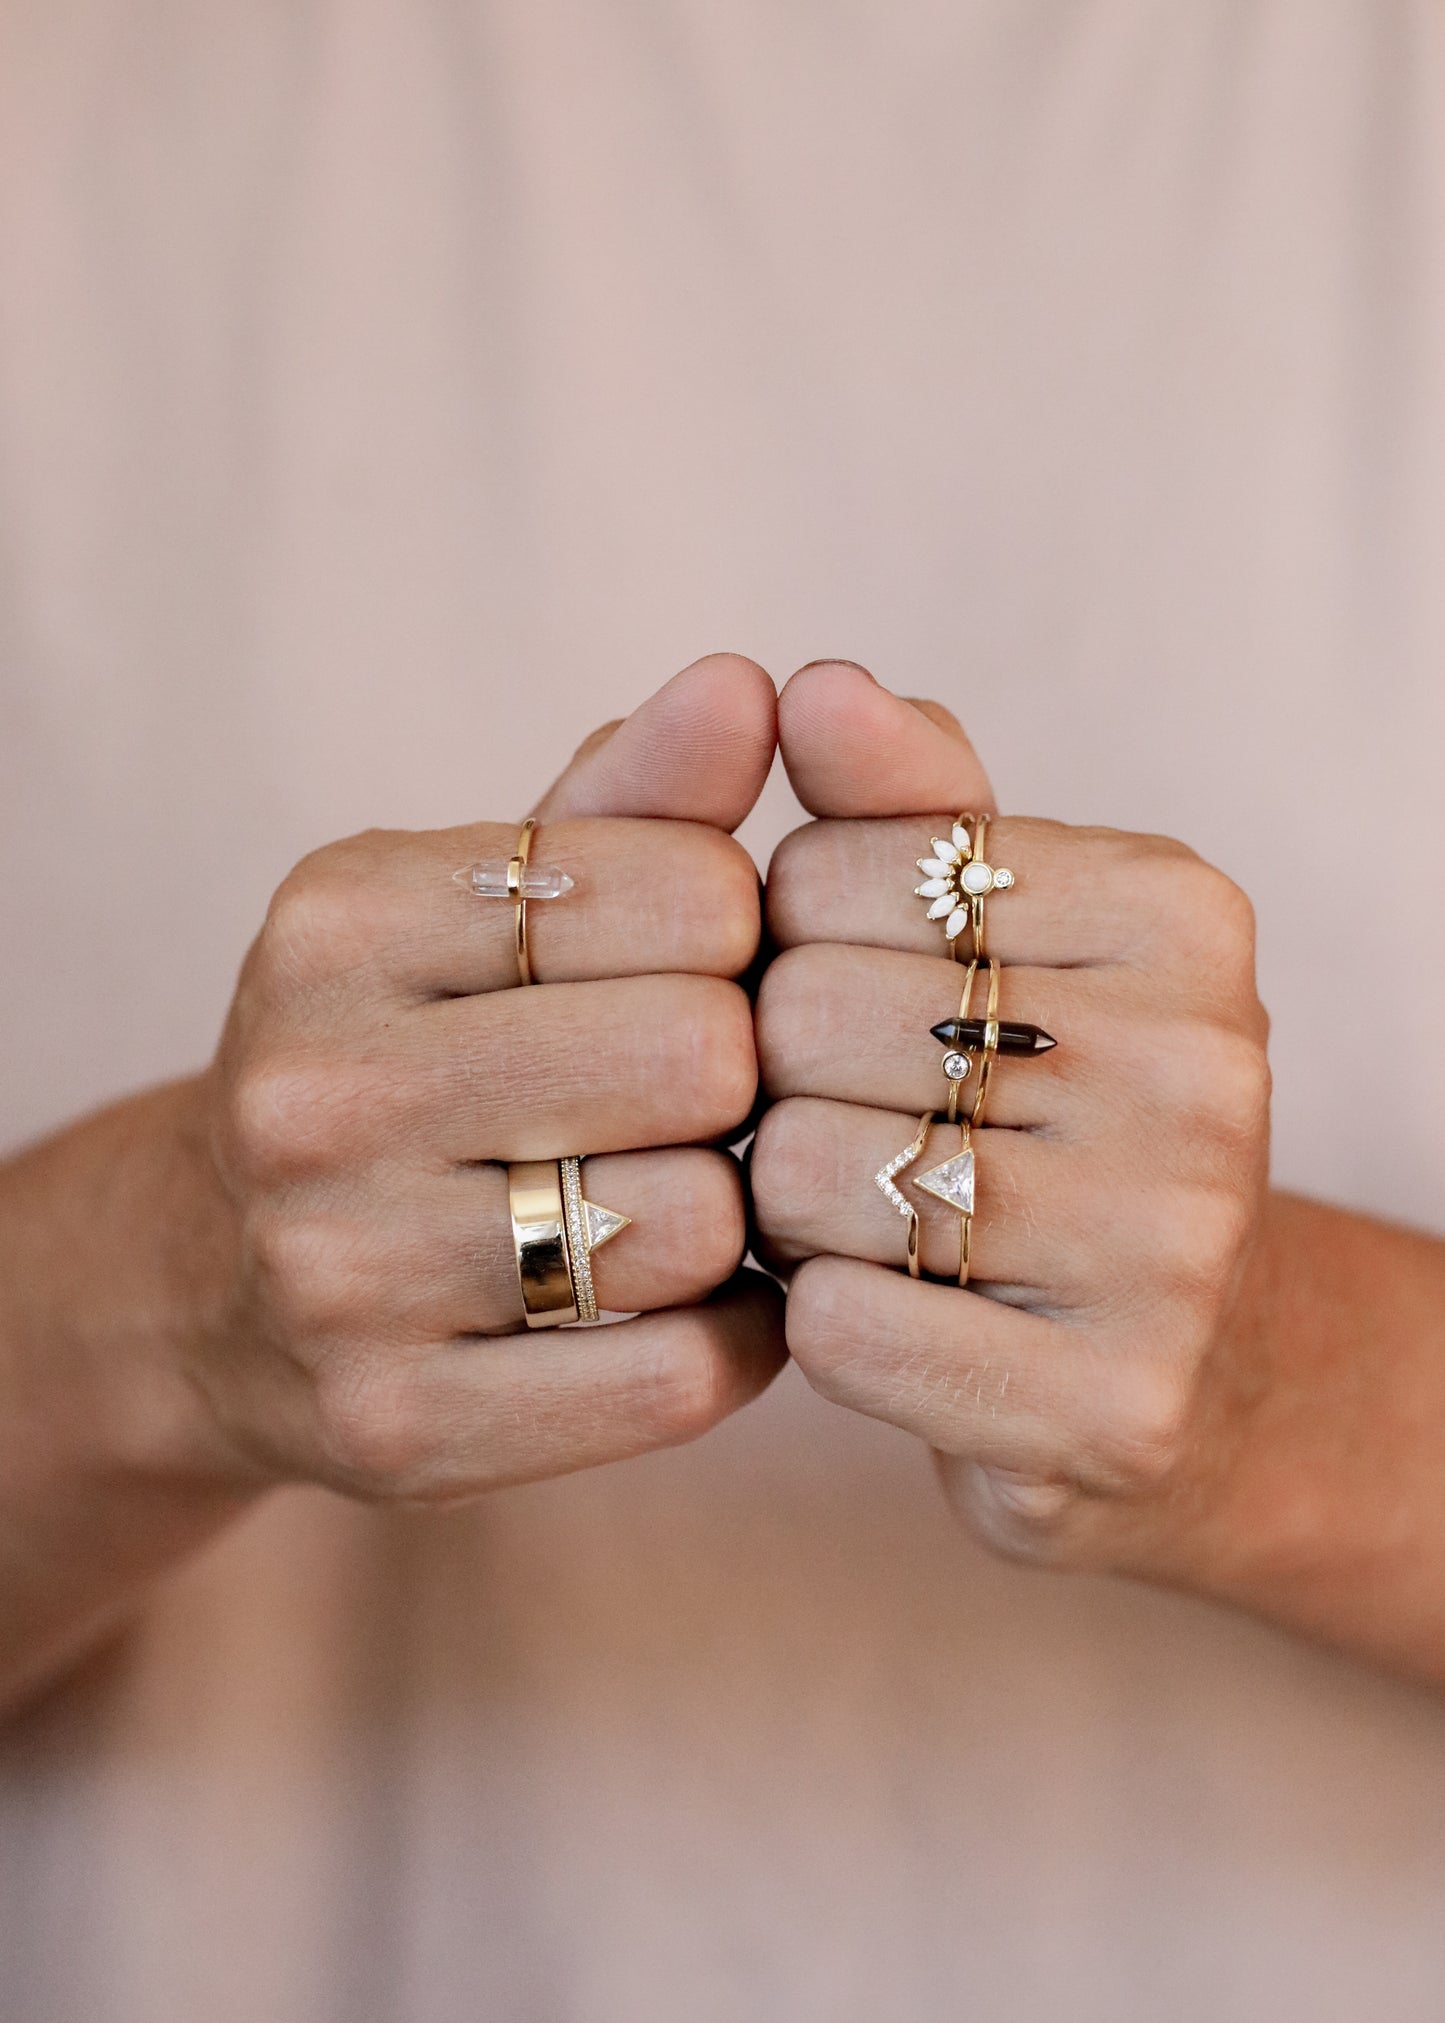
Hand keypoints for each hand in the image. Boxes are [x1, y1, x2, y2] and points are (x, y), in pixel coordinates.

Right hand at [185, 655, 785, 1499]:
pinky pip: (680, 1378)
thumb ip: (630, 799)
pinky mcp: (395, 1427)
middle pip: (700, 1057)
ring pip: (695, 1228)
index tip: (699, 956)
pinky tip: (696, 1298)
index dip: (736, 925)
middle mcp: (313, 1091)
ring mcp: (339, 1275)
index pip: (682, 888)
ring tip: (686, 1187)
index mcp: (340, 921)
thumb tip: (752, 684)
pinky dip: (734, 1334)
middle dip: (739, 1069)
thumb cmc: (404, 1053)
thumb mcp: (478, 903)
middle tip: (707, 1087)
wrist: (215, 1283)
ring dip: (735, 1212)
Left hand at [751, 661, 1270, 1572]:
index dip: (786, 941)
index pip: (829, 866)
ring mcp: (1174, 1247)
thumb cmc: (1044, 1110)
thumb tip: (812, 687)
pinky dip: (814, 1319)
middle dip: (779, 1077)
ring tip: (863, 1214)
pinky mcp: (1115, 1407)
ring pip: (807, 1174)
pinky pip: (837, 1331)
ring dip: (785, 1204)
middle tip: (847, 1117)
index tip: (855, 994)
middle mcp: (1204, 1066)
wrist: (1173, 1361)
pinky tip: (882, 1310)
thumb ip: (904, 798)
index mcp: (1179, 912)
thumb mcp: (999, 928)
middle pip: (804, 1018)